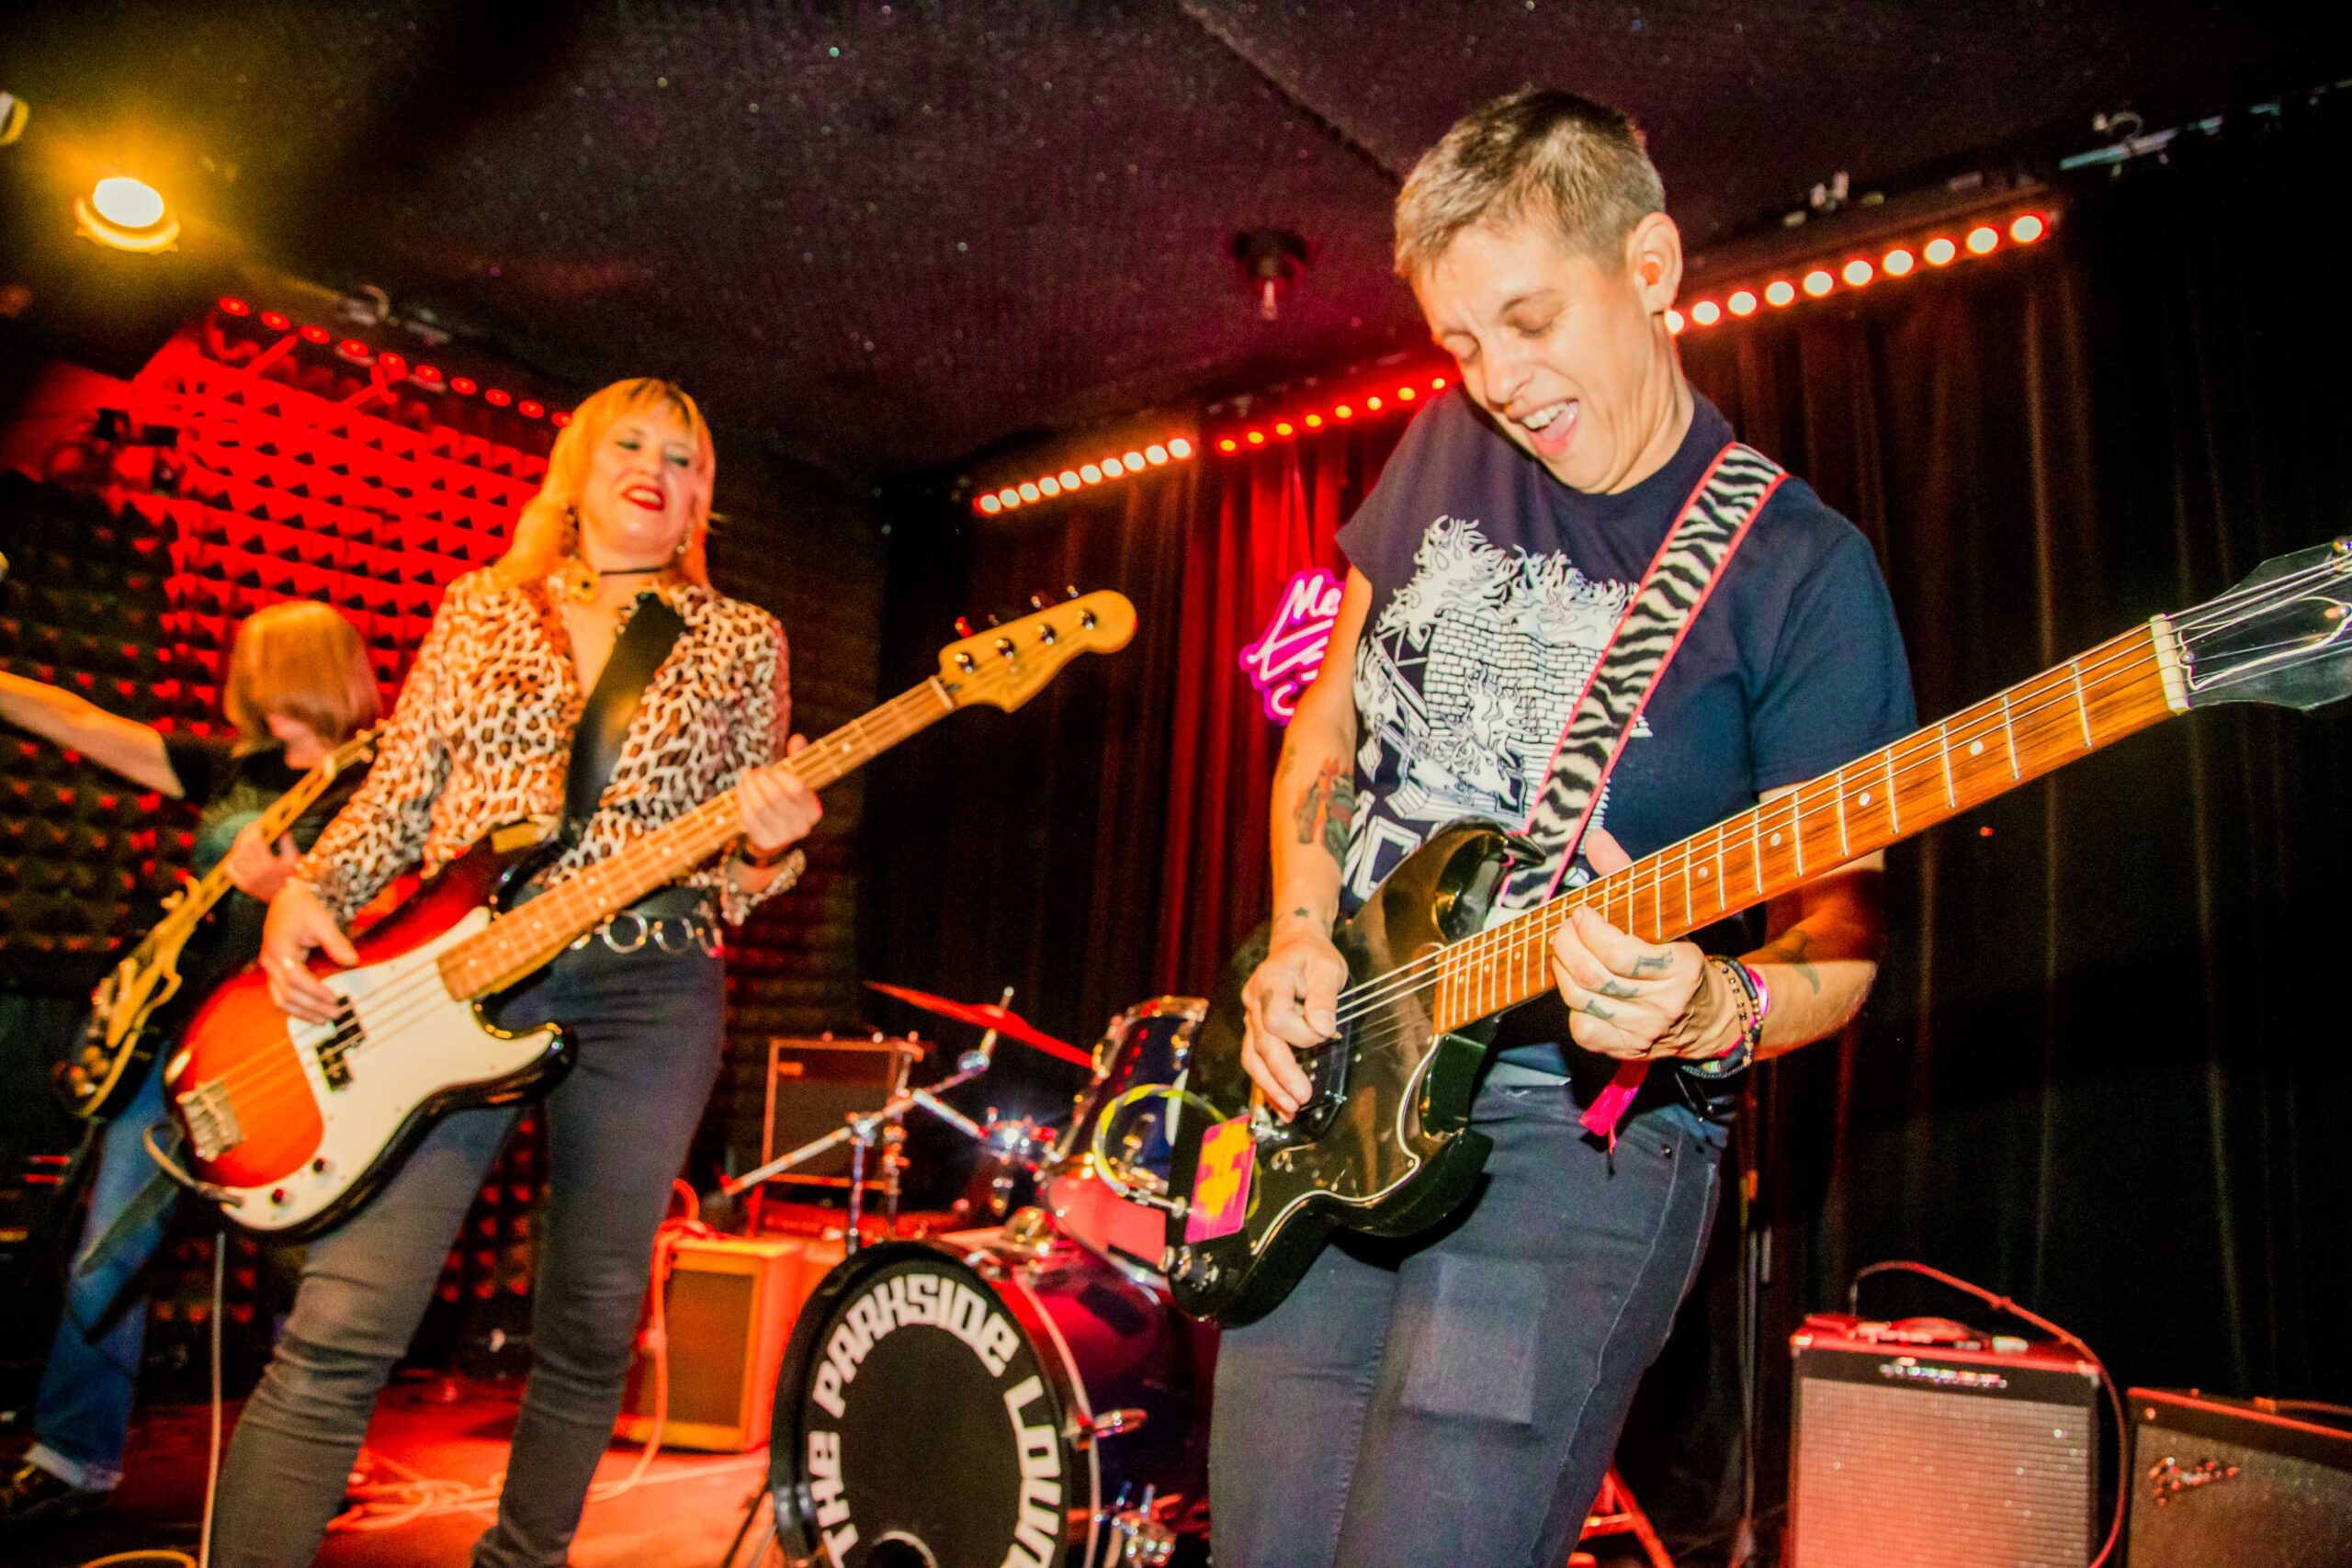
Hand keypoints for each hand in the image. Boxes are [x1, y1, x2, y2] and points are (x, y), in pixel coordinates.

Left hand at [222, 823, 302, 901]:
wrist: (289, 899)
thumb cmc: (295, 877)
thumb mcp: (294, 858)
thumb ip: (287, 842)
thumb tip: (282, 828)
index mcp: (269, 865)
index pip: (255, 841)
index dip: (254, 830)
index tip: (257, 824)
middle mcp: (255, 873)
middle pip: (243, 847)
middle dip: (245, 834)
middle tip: (250, 828)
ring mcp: (247, 880)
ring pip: (235, 857)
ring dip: (239, 845)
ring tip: (245, 839)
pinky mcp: (243, 885)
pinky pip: (229, 870)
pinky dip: (231, 860)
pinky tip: (237, 854)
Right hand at [260, 880, 358, 1024]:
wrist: (288, 896)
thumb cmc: (305, 906)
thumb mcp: (322, 920)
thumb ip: (336, 942)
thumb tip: (352, 961)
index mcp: (279, 948)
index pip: (296, 979)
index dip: (316, 992)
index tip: (335, 999)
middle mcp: (270, 960)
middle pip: (287, 993)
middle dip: (312, 1007)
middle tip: (336, 1014)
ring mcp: (269, 966)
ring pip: (279, 998)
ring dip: (301, 1011)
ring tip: (323, 1019)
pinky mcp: (273, 969)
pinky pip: (279, 993)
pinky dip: (294, 1005)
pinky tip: (311, 1011)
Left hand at [737, 735, 821, 854]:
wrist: (775, 829)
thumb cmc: (785, 795)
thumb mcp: (793, 777)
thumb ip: (797, 758)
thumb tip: (797, 739)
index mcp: (813, 810)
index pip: (798, 790)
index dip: (782, 776)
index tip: (773, 769)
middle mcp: (802, 827)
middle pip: (776, 798)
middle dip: (762, 780)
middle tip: (754, 771)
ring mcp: (783, 837)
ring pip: (760, 808)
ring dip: (749, 788)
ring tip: (745, 777)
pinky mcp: (765, 841)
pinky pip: (749, 818)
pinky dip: (743, 801)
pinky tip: (741, 789)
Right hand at [1239, 915, 1347, 1118]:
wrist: (1295, 947)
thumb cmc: (1312, 957)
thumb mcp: (1327, 969)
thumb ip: (1324, 998)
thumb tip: (1323, 1029)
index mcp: (1271, 983)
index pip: (1276, 1018)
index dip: (1300, 1033)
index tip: (1325, 1033)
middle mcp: (1254, 1002)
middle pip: (1261, 1044)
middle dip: (1281, 1074)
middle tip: (1302, 1097)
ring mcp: (1251, 1017)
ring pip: (1252, 1056)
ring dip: (1270, 1086)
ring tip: (1289, 1109)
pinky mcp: (1255, 1030)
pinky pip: (1255, 1059)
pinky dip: (1266, 1083)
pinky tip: (1279, 1103)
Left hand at [1547, 827, 1733, 1061]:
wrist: (1711, 1016)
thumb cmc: (1682, 959)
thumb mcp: (1666, 915)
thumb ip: (1628, 875)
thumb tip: (1595, 840)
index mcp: (1681, 967)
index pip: (1619, 954)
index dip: (1589, 930)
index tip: (1581, 911)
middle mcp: (1663, 1004)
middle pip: (1592, 976)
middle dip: (1566, 945)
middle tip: (1564, 928)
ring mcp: (1643, 1031)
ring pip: (1582, 1000)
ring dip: (1562, 970)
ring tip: (1564, 951)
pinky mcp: (1627, 1049)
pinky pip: (1584, 1030)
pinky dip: (1571, 1007)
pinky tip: (1576, 988)